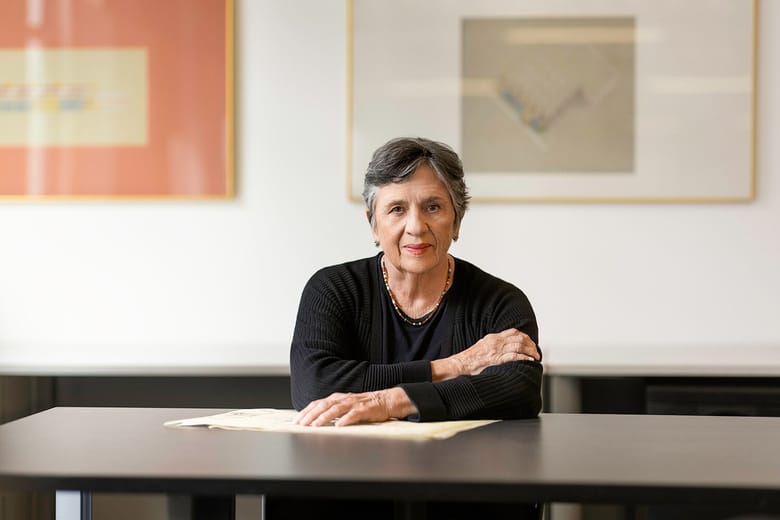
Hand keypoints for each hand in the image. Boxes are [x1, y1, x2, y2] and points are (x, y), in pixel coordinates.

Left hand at [295, 387, 417, 426]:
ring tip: (315, 425)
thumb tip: (315, 420)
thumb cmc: (364, 406)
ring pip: (335, 409)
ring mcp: (353, 403)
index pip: (317, 403)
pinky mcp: (364, 409)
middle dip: (311, 415)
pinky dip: (345, 420)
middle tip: (301, 424)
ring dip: (324, 417)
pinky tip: (338, 426)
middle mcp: (343, 399)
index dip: (306, 412)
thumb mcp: (345, 406)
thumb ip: (332, 410)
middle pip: (323, 406)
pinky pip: (353, 415)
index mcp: (337, 398)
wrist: (385, 401)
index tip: (297, 421)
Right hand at [432, 328, 538, 380]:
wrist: (460, 364)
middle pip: (518, 337)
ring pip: (518, 345)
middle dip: (530, 343)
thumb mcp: (482, 346)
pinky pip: (513, 356)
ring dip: (530, 351)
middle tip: (536, 350)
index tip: (530, 342)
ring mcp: (496, 350)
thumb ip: (492, 345)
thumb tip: (501, 347)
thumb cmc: (469, 359)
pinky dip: (524, 357)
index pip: (512, 332)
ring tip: (536, 356)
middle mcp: (495, 341)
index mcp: (493, 337)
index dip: (524, 336)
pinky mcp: (495, 359)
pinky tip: (529, 360)